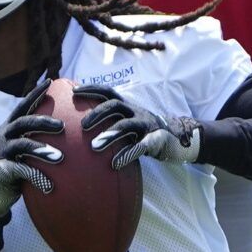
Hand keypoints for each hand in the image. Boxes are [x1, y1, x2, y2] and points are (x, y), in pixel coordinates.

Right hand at [0, 76, 61, 219]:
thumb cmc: (15, 168)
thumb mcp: (23, 150)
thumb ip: (36, 138)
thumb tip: (66, 128)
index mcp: (9, 127)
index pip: (23, 106)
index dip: (35, 94)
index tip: (50, 83)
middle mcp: (3, 136)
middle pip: (23, 122)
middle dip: (42, 122)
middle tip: (61, 126)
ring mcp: (1, 152)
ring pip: (22, 145)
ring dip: (41, 150)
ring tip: (59, 157)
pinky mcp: (1, 170)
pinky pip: (20, 170)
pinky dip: (36, 175)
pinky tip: (49, 184)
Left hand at [81, 86, 201, 169]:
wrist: (178, 139)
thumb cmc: (144, 133)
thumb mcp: (128, 123)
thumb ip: (111, 122)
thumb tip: (80, 125)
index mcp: (128, 106)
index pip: (108, 92)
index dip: (92, 89)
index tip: (74, 91)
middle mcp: (136, 112)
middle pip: (115, 105)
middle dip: (98, 113)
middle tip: (82, 125)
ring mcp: (146, 125)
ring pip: (126, 125)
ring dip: (109, 134)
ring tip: (94, 146)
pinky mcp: (156, 141)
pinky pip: (141, 146)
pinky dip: (128, 153)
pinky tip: (116, 163)